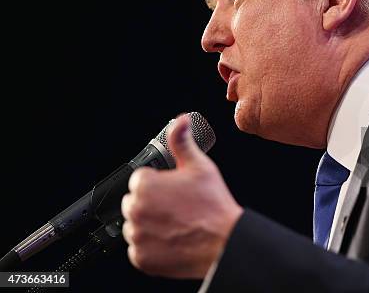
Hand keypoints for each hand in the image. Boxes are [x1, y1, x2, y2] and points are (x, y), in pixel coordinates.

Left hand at [121, 114, 242, 277]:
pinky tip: (172, 240)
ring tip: (176, 224)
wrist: (223, 242)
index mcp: (144, 185)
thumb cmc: (213, 205)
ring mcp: (137, 236)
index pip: (142, 180)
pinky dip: (152, 247)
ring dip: (151, 225)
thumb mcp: (200, 166)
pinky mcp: (141, 258)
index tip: (175, 192)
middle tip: (178, 209)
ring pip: (137, 225)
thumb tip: (180, 120)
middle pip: (136, 202)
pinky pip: (139, 249)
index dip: (160, 184)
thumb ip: (182, 141)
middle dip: (153, 204)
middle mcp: (135, 210)